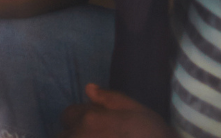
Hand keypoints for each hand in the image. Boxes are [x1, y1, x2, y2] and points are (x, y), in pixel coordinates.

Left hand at [60, 85, 178, 137]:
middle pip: (66, 133)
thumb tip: (88, 88)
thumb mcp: (139, 113)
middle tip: (102, 135)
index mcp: (91, 120)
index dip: (83, 118)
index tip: (98, 126)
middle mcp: (81, 136)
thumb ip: (111, 99)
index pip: (70, 114)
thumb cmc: (155, 136)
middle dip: (78, 133)